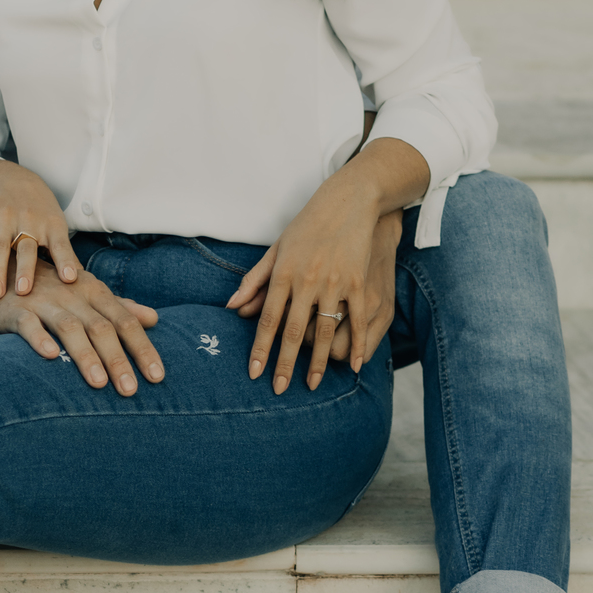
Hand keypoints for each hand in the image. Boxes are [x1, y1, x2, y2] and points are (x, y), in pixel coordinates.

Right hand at [0, 159, 78, 297]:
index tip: (69, 279)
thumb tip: (82, 281)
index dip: (65, 261)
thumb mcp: (55, 225)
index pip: (60, 244)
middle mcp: (28, 219)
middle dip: (26, 269)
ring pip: (1, 247)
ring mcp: (4, 216)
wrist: (10, 177)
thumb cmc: (38, 210)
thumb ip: (65, 253)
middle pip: (27, 248)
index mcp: (50, 224)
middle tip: (23, 292)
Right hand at [0, 257, 163, 395]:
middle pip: (101, 327)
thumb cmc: (54, 288)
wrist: (5, 269)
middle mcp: (73, 296)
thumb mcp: (89, 293)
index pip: (125, 321)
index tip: (157, 376)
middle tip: (130, 390)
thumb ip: (121, 307)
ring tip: (99, 383)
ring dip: (85, 355)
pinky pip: (29, 324)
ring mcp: (45, 302)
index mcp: (94, 292)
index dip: (142, 348)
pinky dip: (40, 338)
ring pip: (69, 327)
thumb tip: (154, 318)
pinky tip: (51, 356)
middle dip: (117, 360)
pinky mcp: (17, 311)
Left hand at [225, 170, 399, 393]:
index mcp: (283, 273)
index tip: (255, 372)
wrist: (348, 202)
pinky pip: (356, 321)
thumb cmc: (307, 226)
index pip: (267, 319)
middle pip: (293, 331)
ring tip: (313, 384)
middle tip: (279, 390)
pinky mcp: (359, 283)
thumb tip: (232, 308)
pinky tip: (355, 365)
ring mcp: (335, 283)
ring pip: (325, 332)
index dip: (261, 348)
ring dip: (319, 362)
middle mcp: (306, 281)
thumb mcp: (276, 249)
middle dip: (285, 364)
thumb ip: (254, 280)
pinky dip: (357, 345)